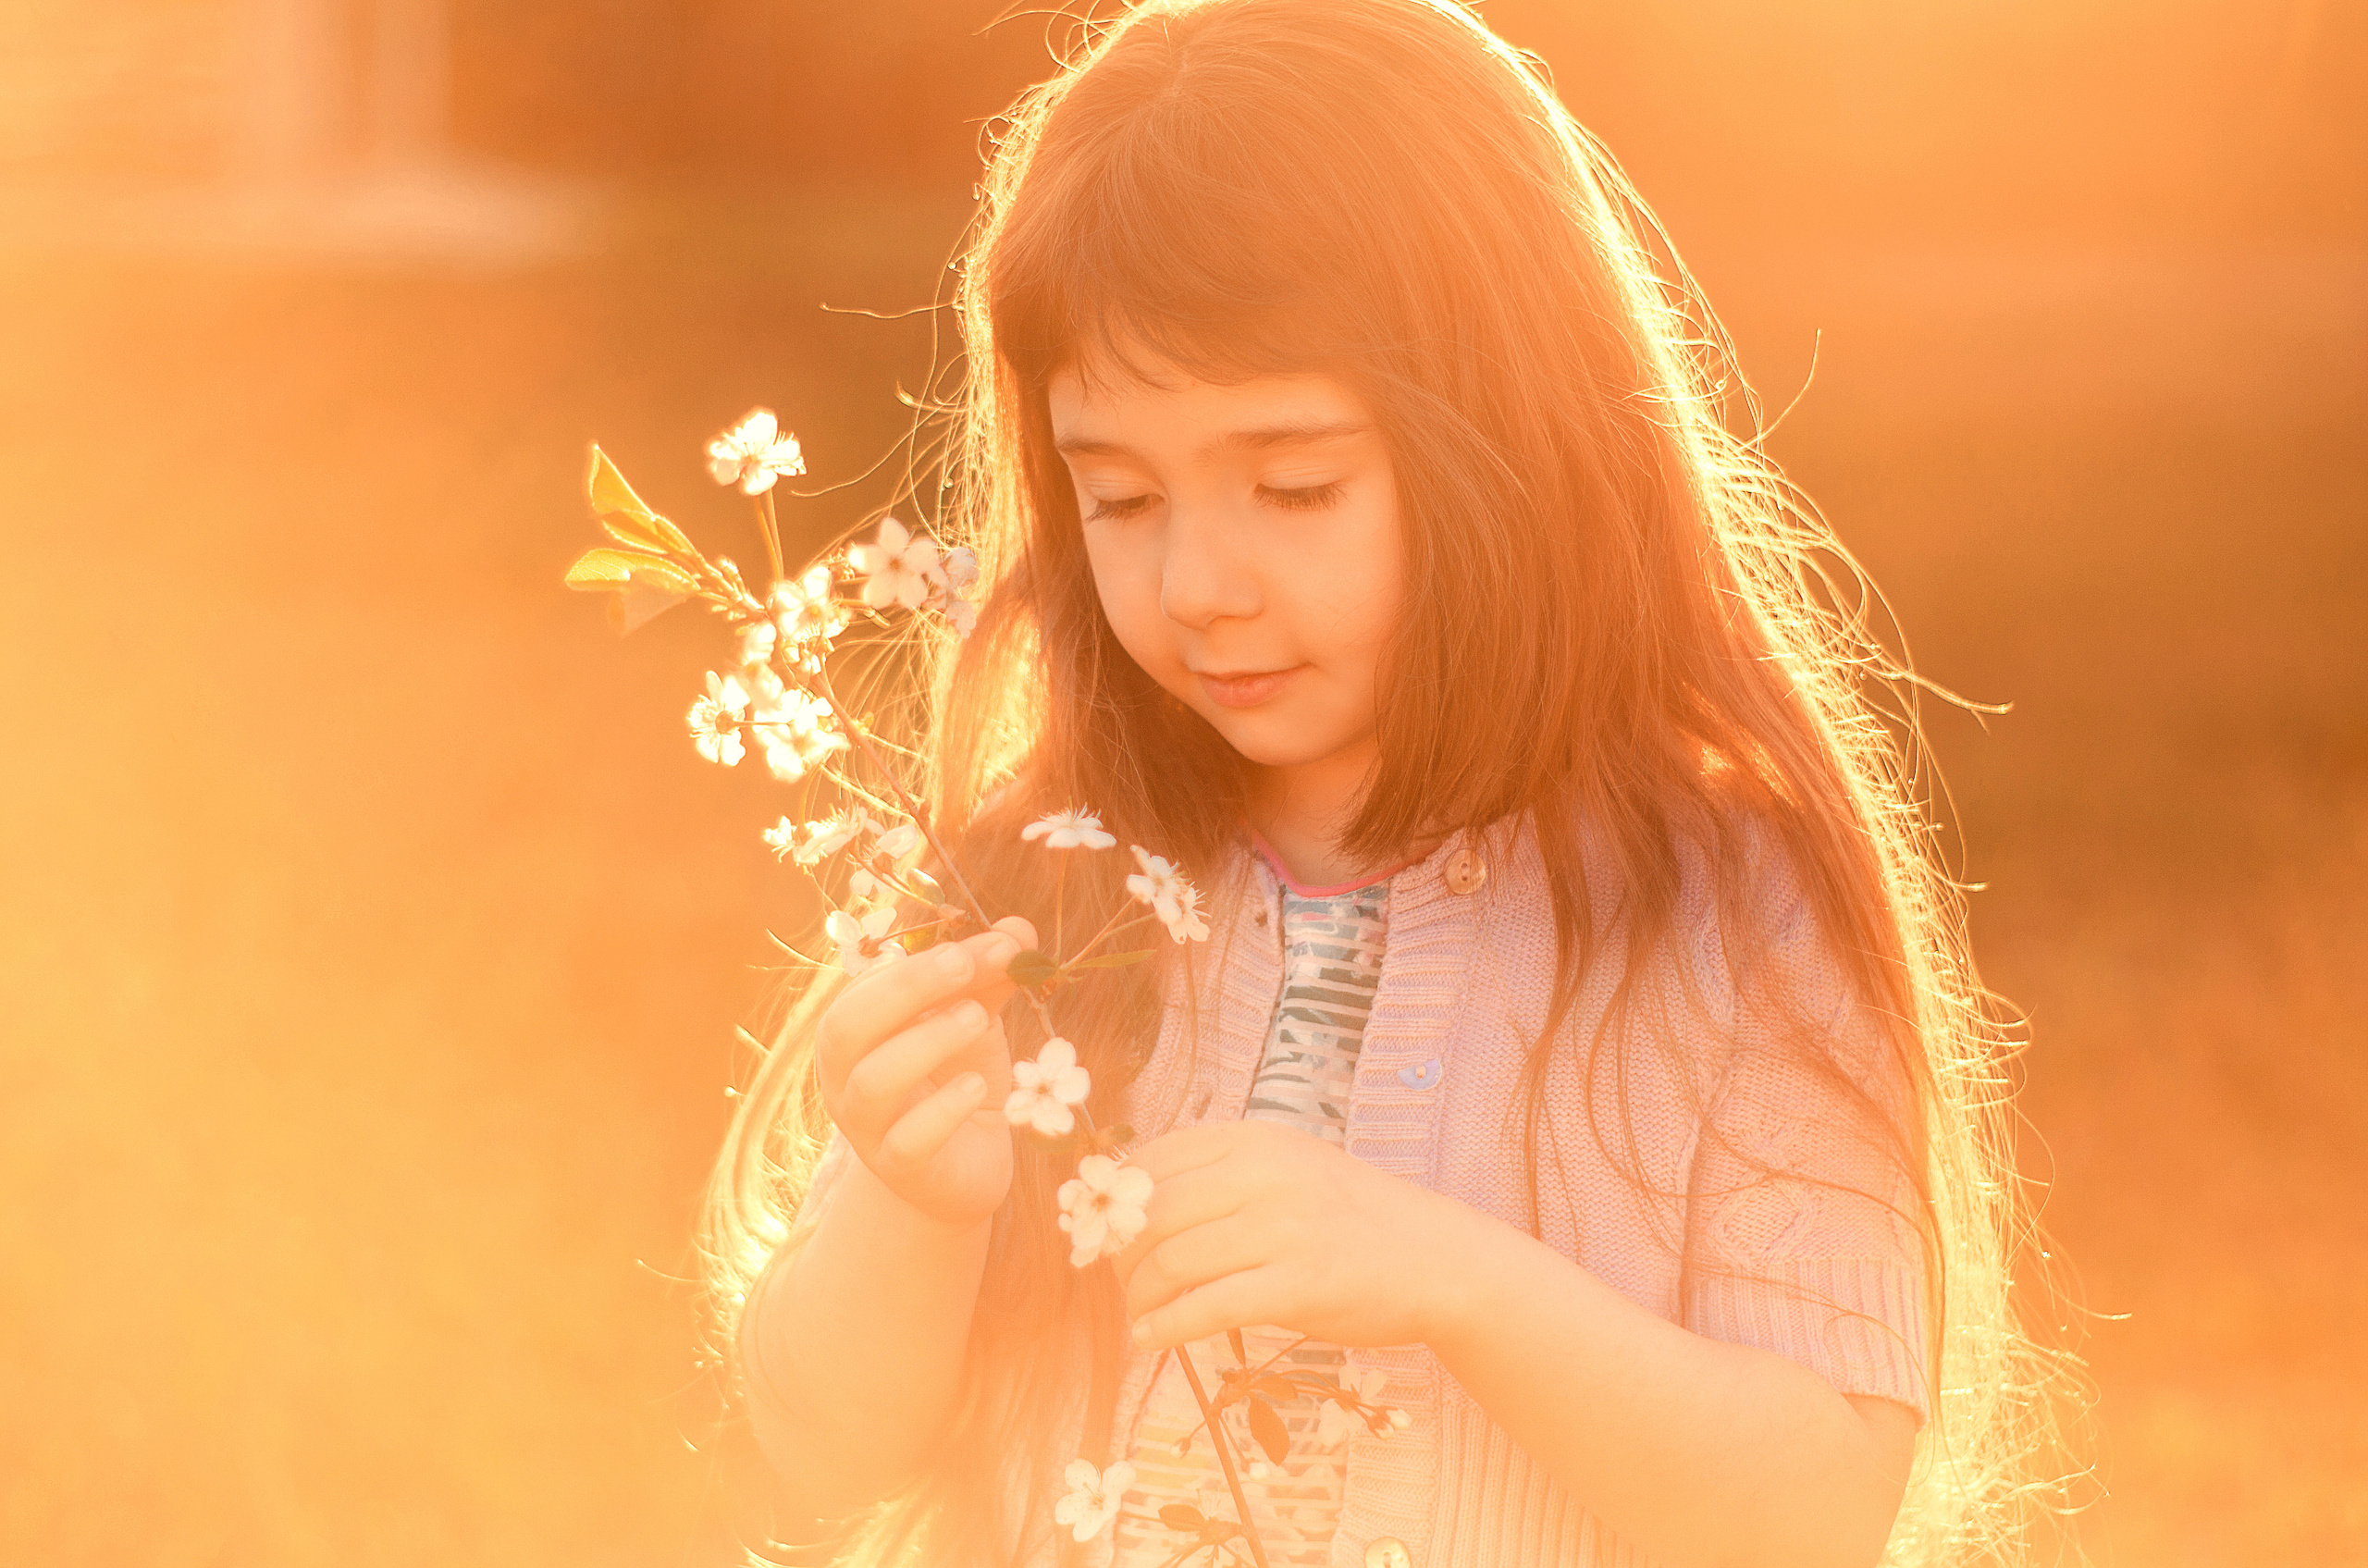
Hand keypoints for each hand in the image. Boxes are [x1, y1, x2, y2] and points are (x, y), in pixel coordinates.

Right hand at [813, 917, 1035, 1227]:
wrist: (961, 1167)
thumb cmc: (954, 1079)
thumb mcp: (971, 1020)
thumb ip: (988, 976)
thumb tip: (1020, 930)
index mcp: (852, 1032)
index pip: (868, 986)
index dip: (922, 959)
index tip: (990, 944)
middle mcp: (844, 1078)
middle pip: (845, 1027)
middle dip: (905, 988)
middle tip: (965, 965)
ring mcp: (868, 1129)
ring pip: (873, 1083)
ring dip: (927, 1041)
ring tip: (978, 1018)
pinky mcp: (903, 1170)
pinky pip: (907, 1142)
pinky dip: (943, 1109)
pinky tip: (977, 1086)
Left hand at [1111, 1119, 1485, 1351]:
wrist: (1436, 1259)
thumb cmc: (1352, 1218)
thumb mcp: (1290, 1168)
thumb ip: (1222, 1176)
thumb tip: (1130, 1200)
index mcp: (1255, 1139)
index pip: (1153, 1159)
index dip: (1115, 1200)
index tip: (1104, 1232)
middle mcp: (1264, 1175)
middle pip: (1151, 1212)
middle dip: (1118, 1254)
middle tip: (1117, 1281)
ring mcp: (1282, 1230)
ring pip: (1170, 1262)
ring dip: (1137, 1296)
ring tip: (1138, 1313)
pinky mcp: (1297, 1287)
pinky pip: (1205, 1309)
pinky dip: (1165, 1329)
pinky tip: (1150, 1340)